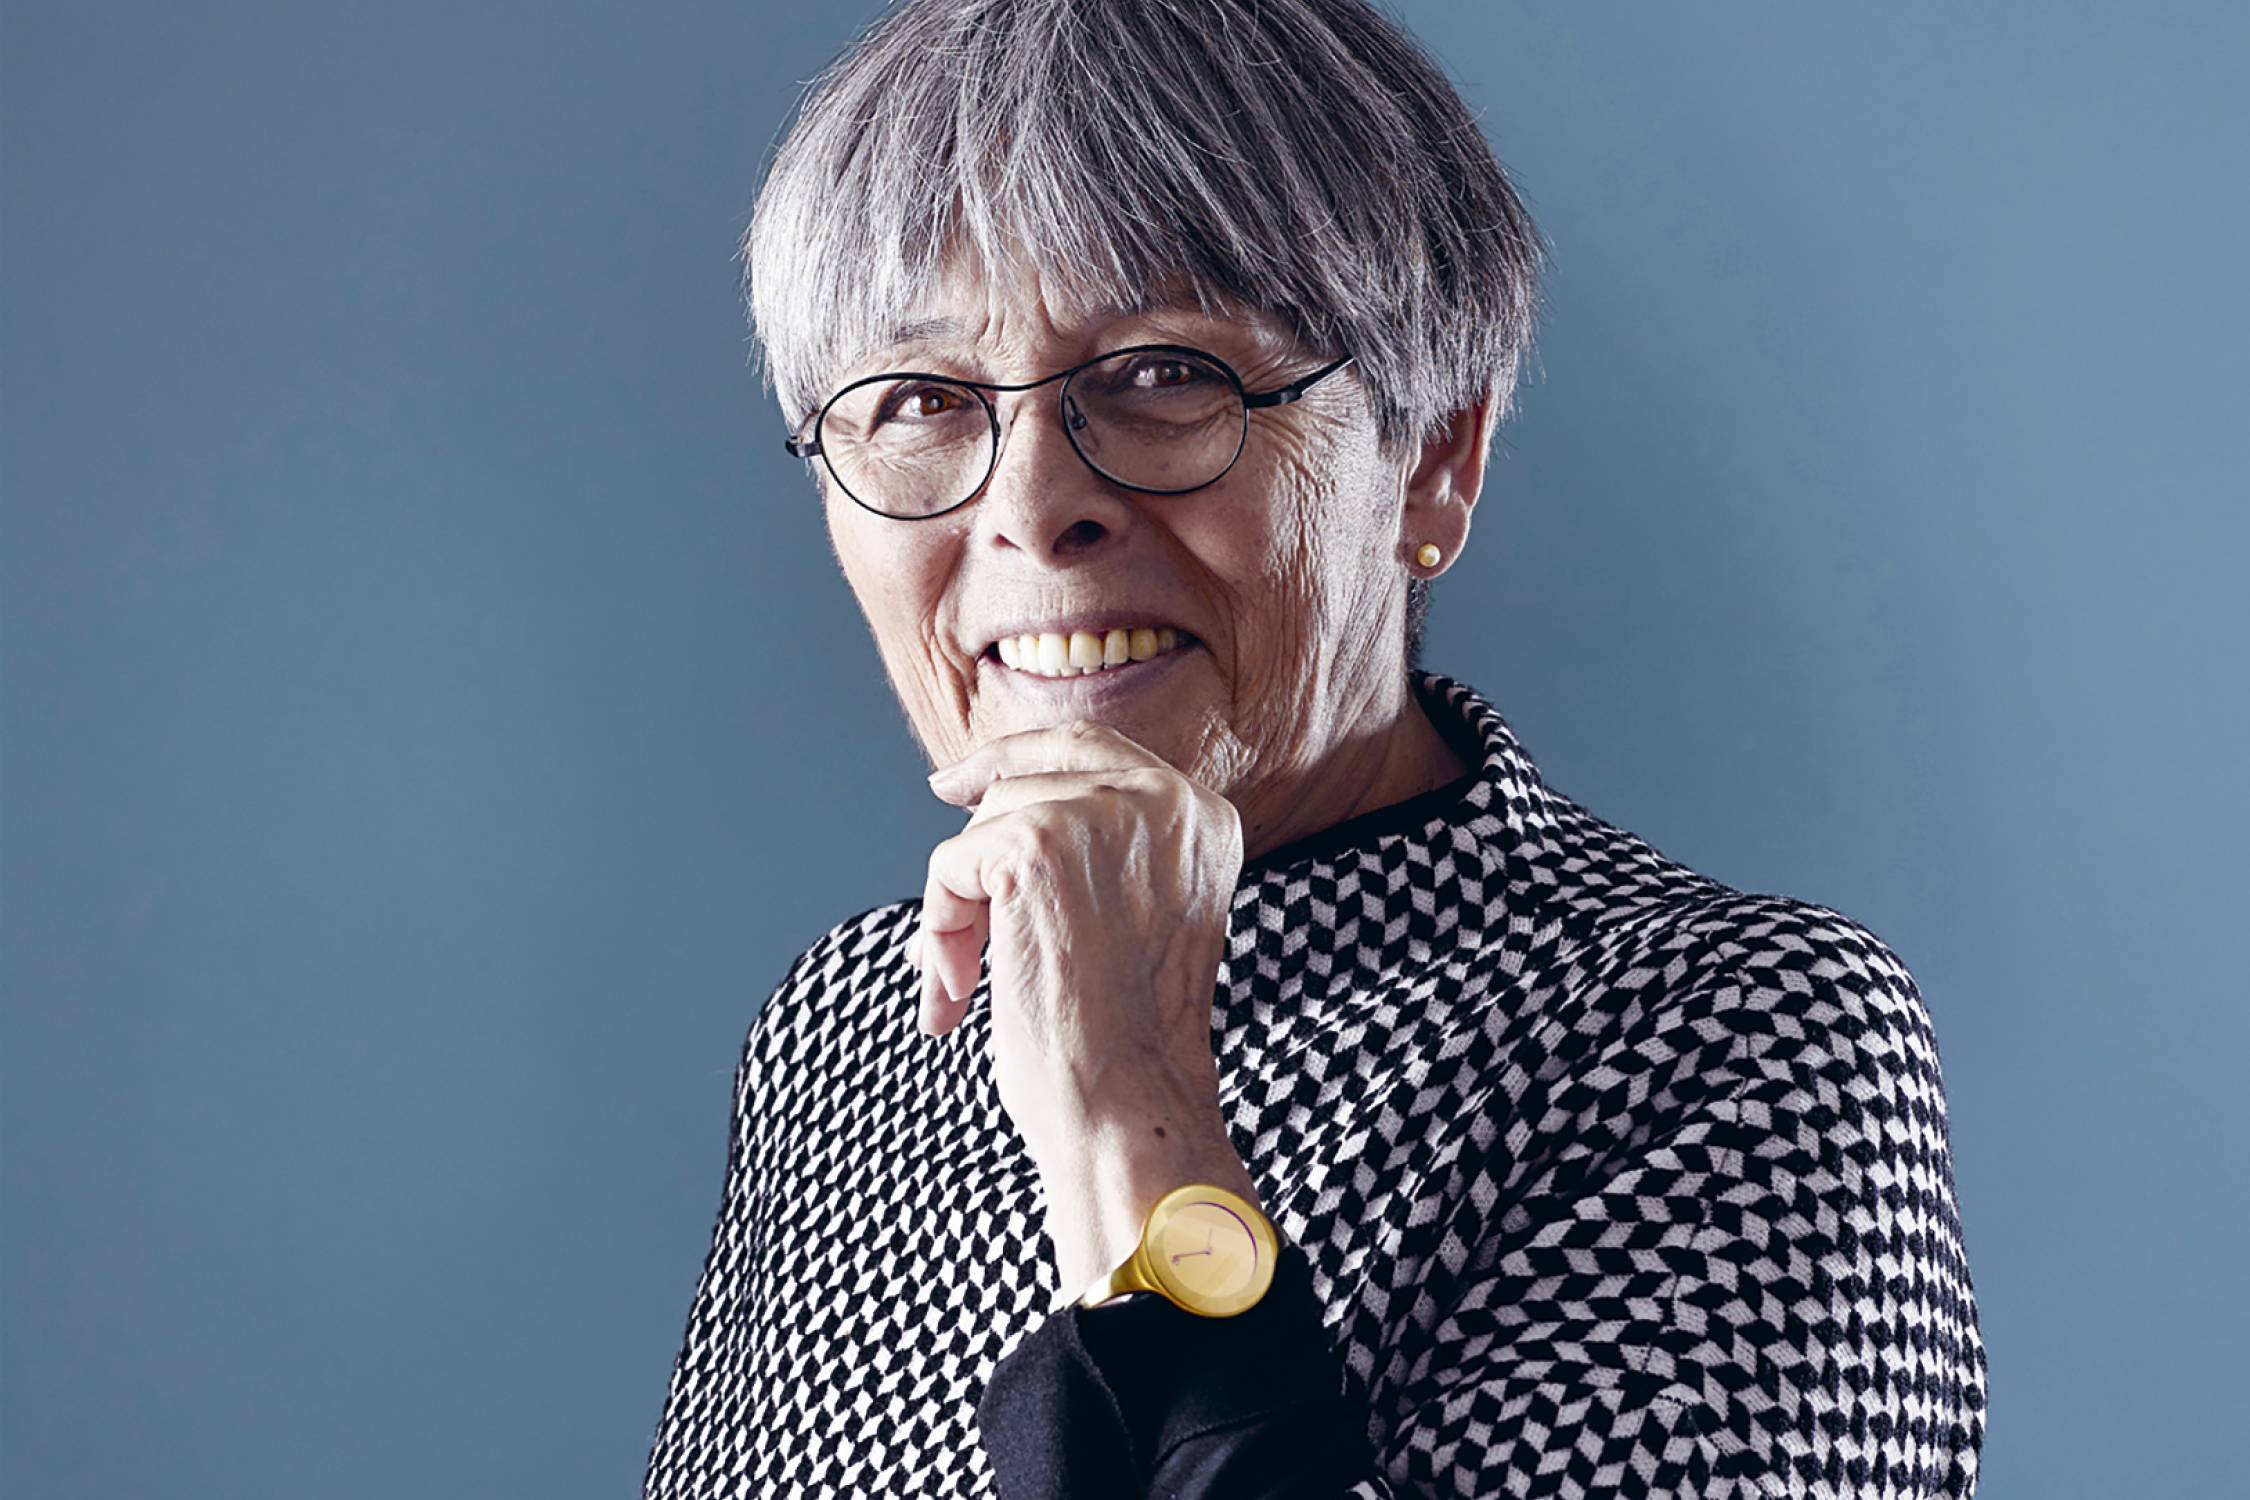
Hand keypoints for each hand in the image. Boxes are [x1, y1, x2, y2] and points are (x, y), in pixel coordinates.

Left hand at [919, 722, 1259, 1292]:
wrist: (1127, 1101)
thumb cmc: (1125, 1042)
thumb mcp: (1138, 920)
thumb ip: (1100, 855)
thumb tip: (990, 810)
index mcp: (1203, 818)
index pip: (1095, 749)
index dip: (1019, 757)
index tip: (962, 782)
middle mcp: (1166, 800)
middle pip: (1031, 774)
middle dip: (976, 815)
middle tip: (938, 817)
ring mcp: (1103, 814)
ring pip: (986, 825)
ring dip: (960, 908)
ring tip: (964, 983)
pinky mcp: (1039, 843)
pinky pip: (951, 864)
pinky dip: (938, 929)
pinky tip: (956, 991)